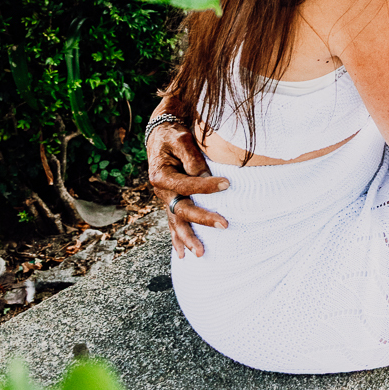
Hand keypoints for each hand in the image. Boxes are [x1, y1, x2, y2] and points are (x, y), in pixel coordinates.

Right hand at [148, 120, 228, 260]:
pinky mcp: (170, 201)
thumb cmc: (173, 135)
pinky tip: (182, 254)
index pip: (186, 185)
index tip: (227, 184)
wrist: (161, 135)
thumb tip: (205, 176)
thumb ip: (192, 158)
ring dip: (188, 238)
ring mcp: (165, 199)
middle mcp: (161, 191)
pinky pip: (173, 223)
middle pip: (181, 210)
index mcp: (161, 175)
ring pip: (176, 222)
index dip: (206, 186)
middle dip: (202, 219)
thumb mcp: (181, 139)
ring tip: (200, 253)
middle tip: (225, 225)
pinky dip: (177, 238)